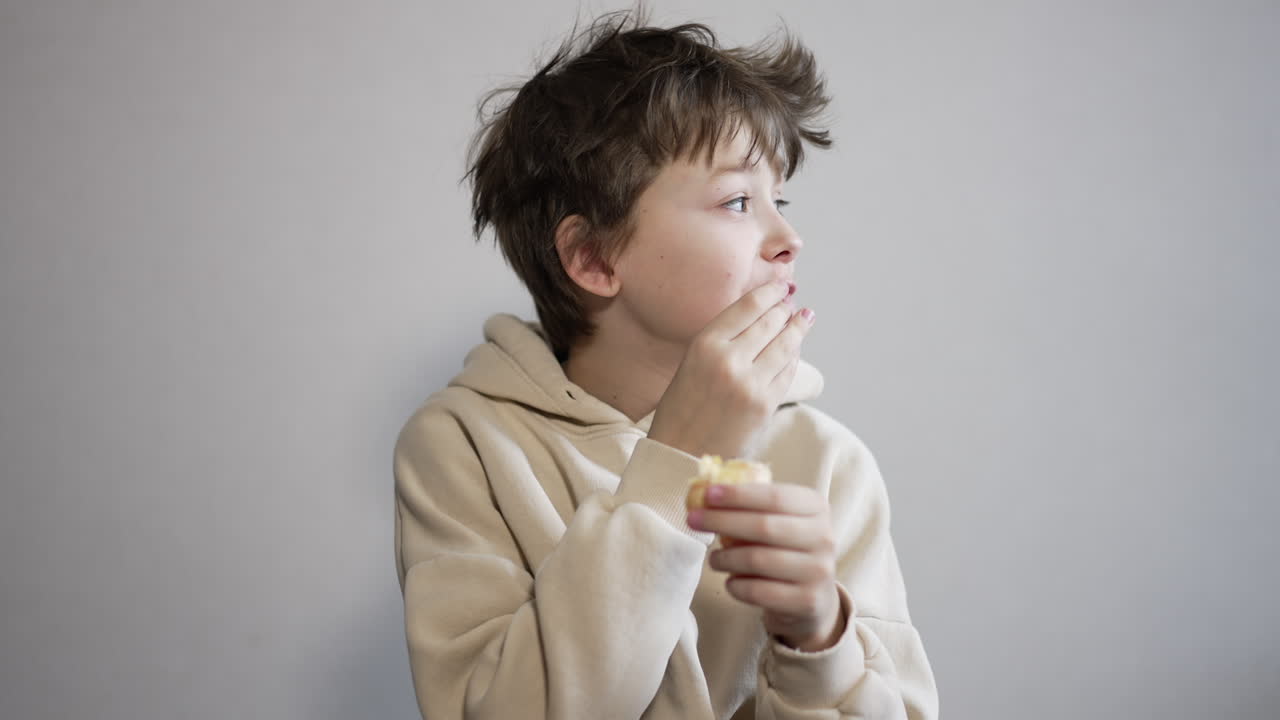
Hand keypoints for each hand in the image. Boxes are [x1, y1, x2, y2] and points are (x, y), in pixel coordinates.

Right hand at [647, 278, 815, 459]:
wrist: (682, 451)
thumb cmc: (682, 406)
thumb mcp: (692, 362)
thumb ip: (722, 339)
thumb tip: (760, 314)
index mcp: (705, 345)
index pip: (748, 306)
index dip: (770, 292)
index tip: (780, 286)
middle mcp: (729, 360)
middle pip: (771, 321)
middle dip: (785, 308)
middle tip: (792, 302)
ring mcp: (751, 383)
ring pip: (785, 345)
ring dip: (797, 328)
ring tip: (803, 318)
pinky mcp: (766, 404)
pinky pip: (787, 372)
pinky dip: (794, 357)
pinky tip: (795, 349)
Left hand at [688, 482, 843, 651]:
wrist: (814, 597)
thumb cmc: (786, 549)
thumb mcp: (780, 521)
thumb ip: (752, 506)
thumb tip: (704, 495)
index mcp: (816, 507)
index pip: (774, 496)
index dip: (738, 495)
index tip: (708, 494)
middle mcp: (823, 537)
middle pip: (764, 526)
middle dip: (722, 521)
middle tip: (693, 521)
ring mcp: (818, 571)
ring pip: (758, 560)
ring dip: (726, 558)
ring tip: (714, 558)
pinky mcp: (807, 601)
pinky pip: (759, 592)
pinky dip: (736, 585)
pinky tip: (730, 581)